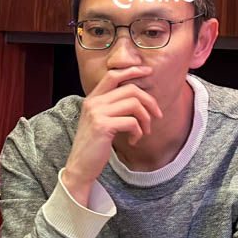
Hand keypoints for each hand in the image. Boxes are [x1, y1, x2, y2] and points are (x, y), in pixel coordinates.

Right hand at [64, 65, 162, 205]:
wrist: (80, 167)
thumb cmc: (94, 146)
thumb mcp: (100, 121)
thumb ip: (112, 106)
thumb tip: (138, 97)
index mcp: (92, 99)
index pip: (113, 75)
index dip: (132, 70)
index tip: (148, 72)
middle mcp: (92, 103)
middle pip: (131, 89)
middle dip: (149, 102)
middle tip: (157, 116)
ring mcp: (96, 113)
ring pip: (134, 104)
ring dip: (146, 119)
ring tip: (143, 132)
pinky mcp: (102, 126)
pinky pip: (132, 122)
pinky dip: (138, 132)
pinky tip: (133, 141)